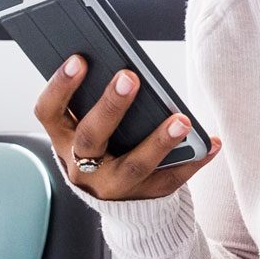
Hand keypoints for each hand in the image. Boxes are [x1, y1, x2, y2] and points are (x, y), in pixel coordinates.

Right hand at [34, 56, 220, 201]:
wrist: (119, 200)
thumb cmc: (105, 147)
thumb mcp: (89, 127)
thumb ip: (97, 102)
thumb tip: (125, 67)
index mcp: (64, 140)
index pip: (49, 112)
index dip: (60, 87)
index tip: (78, 59)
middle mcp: (82, 166)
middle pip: (91, 137)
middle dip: (110, 106)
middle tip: (130, 77)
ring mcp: (113, 186)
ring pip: (134, 165)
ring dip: (159, 141)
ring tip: (182, 120)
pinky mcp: (143, 197)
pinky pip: (170, 179)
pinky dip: (193, 161)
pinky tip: (210, 142)